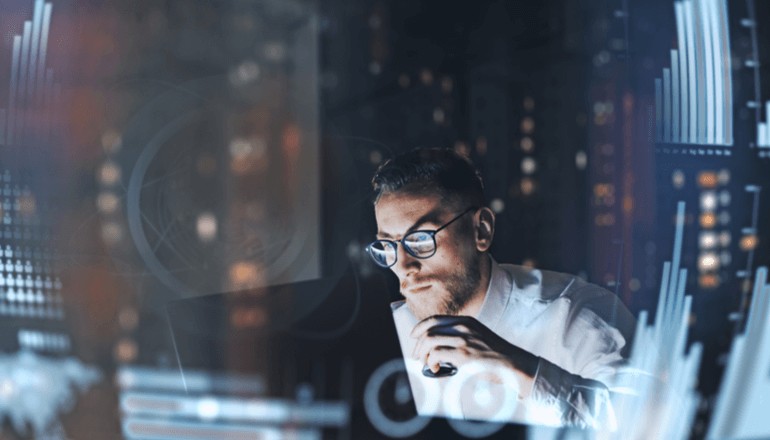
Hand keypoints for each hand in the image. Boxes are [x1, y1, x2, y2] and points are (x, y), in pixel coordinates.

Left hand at [410, 315, 538, 396]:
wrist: (514, 364)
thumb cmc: (496, 355)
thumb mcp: (478, 337)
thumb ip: (461, 337)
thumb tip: (439, 348)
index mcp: (466, 321)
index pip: (434, 319)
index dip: (419, 327)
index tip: (413, 336)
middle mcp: (463, 327)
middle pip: (428, 330)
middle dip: (418, 345)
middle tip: (418, 357)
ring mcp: (463, 339)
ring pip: (429, 341)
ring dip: (422, 354)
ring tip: (426, 364)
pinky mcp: (463, 355)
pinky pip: (436, 355)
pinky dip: (431, 363)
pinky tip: (436, 369)